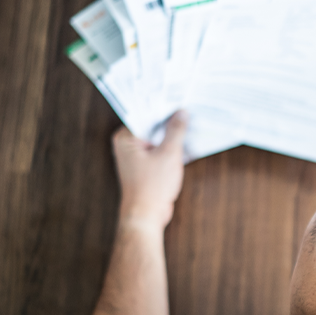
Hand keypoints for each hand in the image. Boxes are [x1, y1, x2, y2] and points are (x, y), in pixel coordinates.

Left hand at [112, 111, 188, 228]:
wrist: (146, 216)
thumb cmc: (152, 187)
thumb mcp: (169, 154)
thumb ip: (176, 131)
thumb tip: (181, 113)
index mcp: (126, 138)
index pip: (145, 113)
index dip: (163, 106)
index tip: (178, 98)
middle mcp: (127, 145)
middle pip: (151, 125)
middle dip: (169, 120)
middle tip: (187, 108)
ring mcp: (136, 156)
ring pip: (157, 138)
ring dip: (172, 135)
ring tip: (190, 123)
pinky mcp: (145, 166)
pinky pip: (159, 150)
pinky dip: (171, 148)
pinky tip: (187, 143)